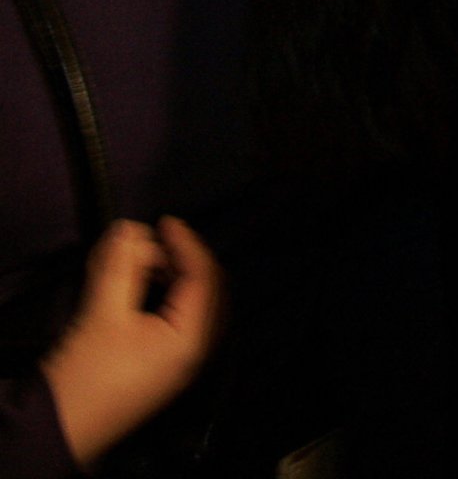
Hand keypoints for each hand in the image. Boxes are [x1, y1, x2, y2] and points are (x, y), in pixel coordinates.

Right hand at [41, 217, 222, 468]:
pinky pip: (175, 317)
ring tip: (136, 262)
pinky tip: (134, 286)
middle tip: (148, 244)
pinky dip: (162, 294)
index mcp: (194, 337)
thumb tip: (130, 228)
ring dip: (169, 276)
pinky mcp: (162, 364)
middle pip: (205, 288)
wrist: (58, 431)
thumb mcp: (101, 315)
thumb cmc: (86, 375)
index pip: (204, 276)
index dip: (186, 243)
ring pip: (190, 302)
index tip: (164, 221)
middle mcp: (198, 348)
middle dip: (179, 259)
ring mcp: (181, 359)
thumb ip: (120, 268)